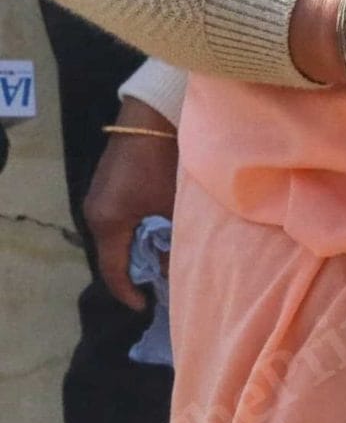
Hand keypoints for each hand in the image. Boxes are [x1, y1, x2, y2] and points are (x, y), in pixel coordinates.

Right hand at [84, 98, 176, 311]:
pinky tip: (155, 234)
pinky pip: (117, 220)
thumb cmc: (165, 161)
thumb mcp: (173, 205)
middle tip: (158, 285)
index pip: (112, 269)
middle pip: (111, 254)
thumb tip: (174, 267)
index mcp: (108, 222)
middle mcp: (94, 213)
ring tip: (160, 262)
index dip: (128, 291)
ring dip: (135, 250)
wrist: (152, 116)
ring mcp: (97, 198)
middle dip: (134, 271)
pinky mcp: (106, 186)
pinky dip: (133, 232)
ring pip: (115, 237)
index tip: (144, 306)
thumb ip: (173, 239)